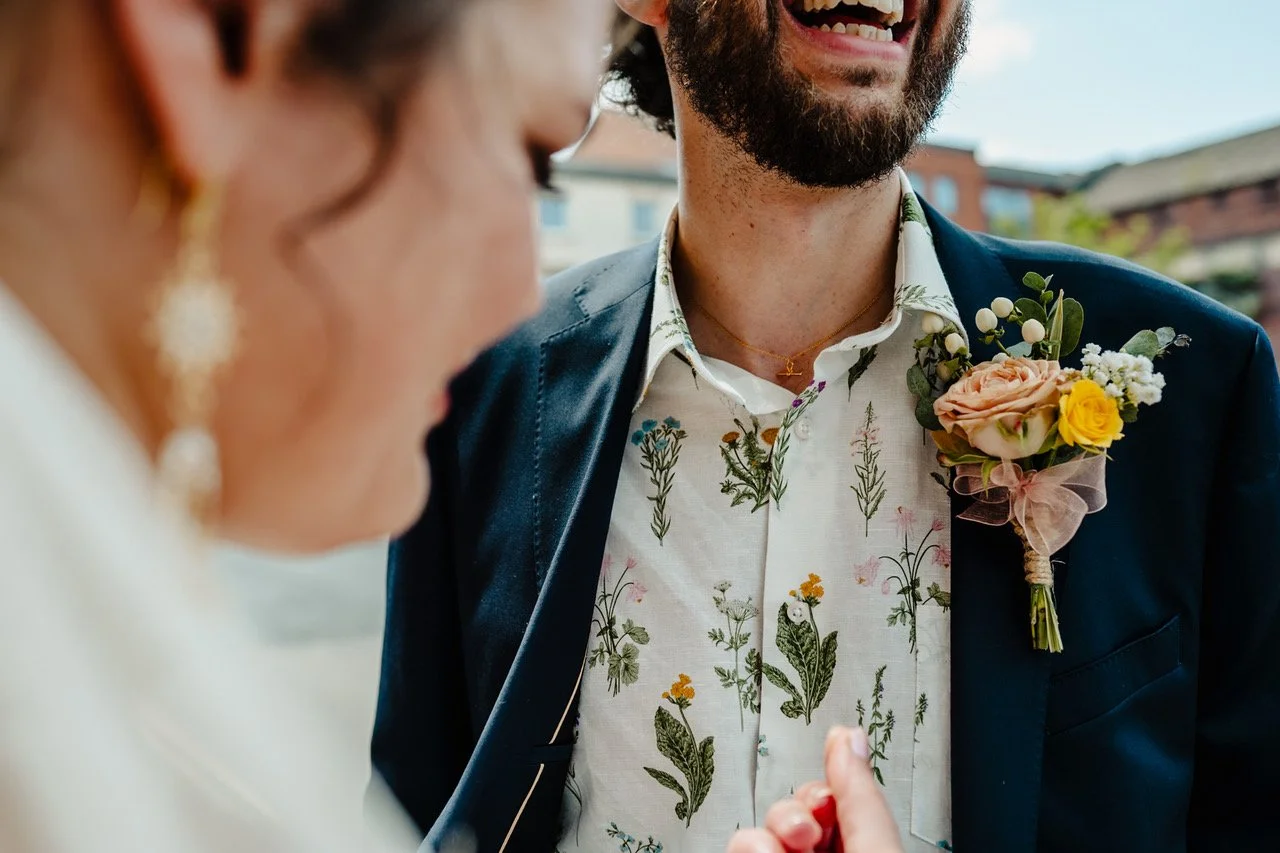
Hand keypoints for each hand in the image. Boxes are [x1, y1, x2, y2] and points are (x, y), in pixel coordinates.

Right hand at [725, 727, 903, 852]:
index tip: (826, 802)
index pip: (833, 800)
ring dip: (766, 832)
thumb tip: (849, 736)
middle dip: (792, 813)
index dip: (825, 793)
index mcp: (861, 846)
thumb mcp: (874, 849)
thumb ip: (861, 798)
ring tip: (778, 851)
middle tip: (805, 834)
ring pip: (758, 828)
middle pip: (790, 807)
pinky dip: (747, 846)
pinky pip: (736, 845)